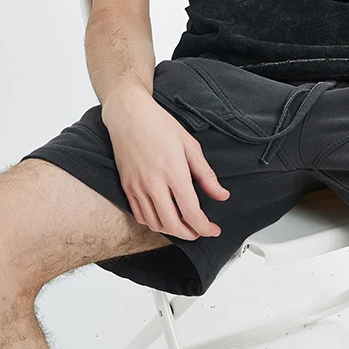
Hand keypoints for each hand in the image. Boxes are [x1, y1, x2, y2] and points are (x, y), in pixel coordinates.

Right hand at [102, 95, 230, 239]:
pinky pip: (139, 215)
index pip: (191, 213)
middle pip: (173, 225)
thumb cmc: (159, 124)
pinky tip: (163, 217)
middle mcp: (154, 184)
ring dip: (171, 231)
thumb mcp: (190, 145)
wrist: (129, 114)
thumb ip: (206, 175)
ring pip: (154, 224)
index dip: (205, 228)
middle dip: (190, 234)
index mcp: (174, 172)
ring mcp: (137, 187)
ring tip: (183, 226)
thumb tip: (221, 195)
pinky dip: (153, 223)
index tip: (213, 230)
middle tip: (200, 231)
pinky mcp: (126, 187)